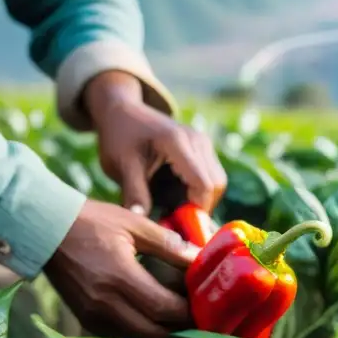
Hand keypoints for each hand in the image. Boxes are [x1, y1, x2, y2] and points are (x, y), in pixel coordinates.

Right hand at [43, 199, 200, 337]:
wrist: (44, 230)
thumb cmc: (92, 222)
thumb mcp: (134, 224)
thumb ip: (169, 244)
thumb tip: (200, 258)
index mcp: (120, 277)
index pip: (164, 308)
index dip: (189, 312)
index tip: (206, 306)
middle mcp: (105, 303)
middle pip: (154, 333)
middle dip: (180, 329)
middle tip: (199, 319)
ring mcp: (93, 315)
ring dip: (161, 334)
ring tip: (180, 320)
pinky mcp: (85, 319)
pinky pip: (120, 336)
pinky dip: (141, 332)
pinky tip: (153, 320)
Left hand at [84, 71, 226, 214]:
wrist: (123, 110)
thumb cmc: (119, 136)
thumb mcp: (121, 165)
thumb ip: (134, 192)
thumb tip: (142, 223)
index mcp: (177, 141)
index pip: (203, 183)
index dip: (196, 210)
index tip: (177, 226)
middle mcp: (197, 140)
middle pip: (216, 184)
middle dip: (200, 208)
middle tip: (175, 221)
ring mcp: (203, 142)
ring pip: (218, 182)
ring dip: (201, 200)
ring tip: (175, 210)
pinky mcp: (203, 148)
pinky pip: (212, 176)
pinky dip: (200, 192)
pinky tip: (178, 198)